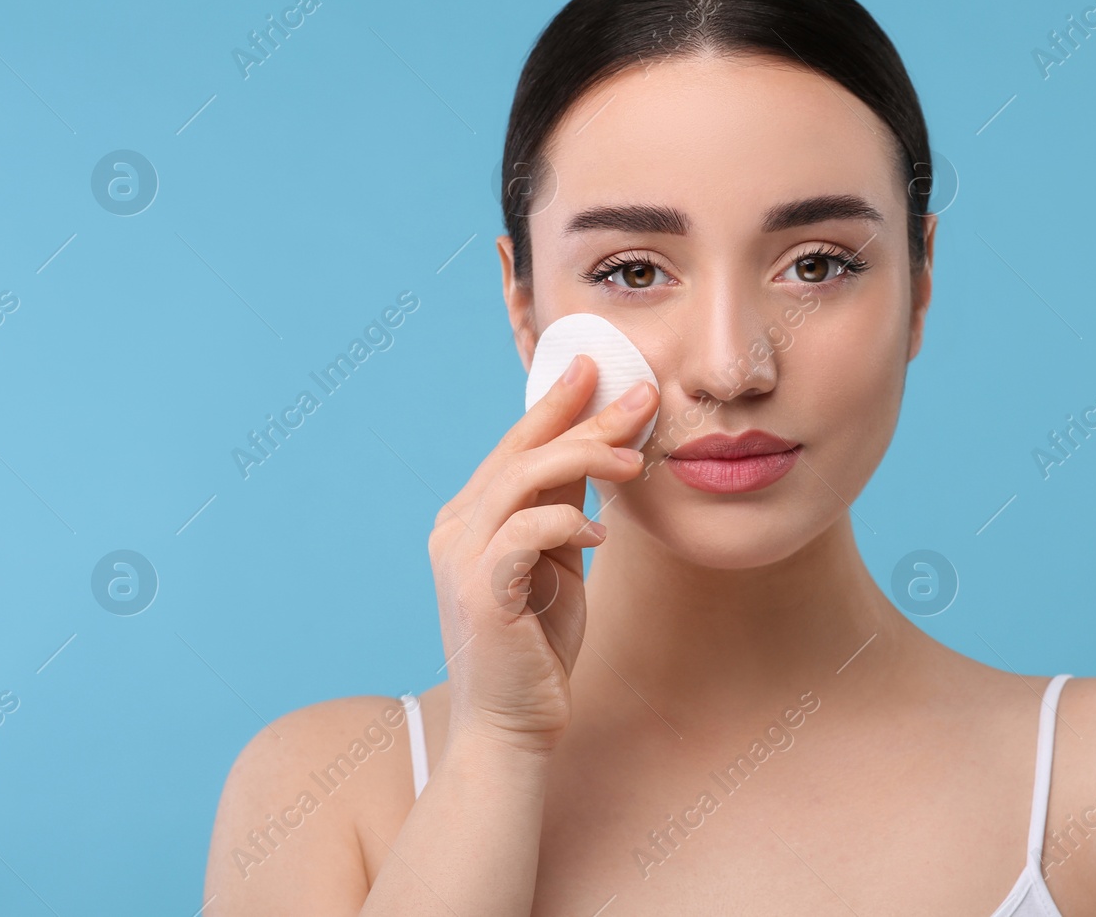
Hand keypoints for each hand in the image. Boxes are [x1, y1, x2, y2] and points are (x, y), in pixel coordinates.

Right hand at [427, 354, 657, 756]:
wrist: (513, 726)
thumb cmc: (538, 644)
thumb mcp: (559, 562)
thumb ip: (565, 509)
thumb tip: (600, 451)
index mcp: (471, 517)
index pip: (517, 445)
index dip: (557, 403)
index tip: (598, 368)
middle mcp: (455, 528)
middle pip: (522, 451)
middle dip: (584, 416)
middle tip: (639, 394)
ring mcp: (461, 558)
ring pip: (522, 478)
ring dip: (584, 458)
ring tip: (634, 461)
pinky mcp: (479, 590)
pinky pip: (524, 531)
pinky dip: (567, 520)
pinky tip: (600, 531)